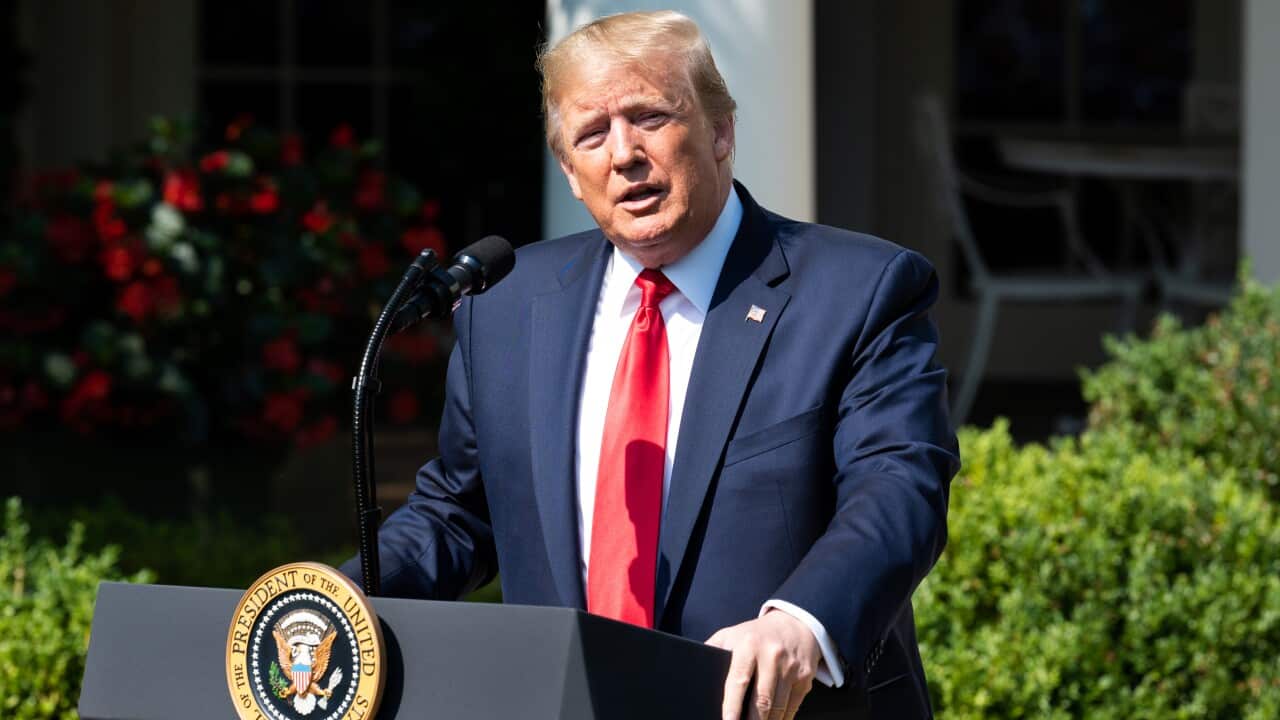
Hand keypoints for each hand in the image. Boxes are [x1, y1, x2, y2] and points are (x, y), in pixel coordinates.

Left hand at [706, 609, 820, 719]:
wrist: (795, 623)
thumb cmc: (756, 634)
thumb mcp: (731, 635)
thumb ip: (712, 651)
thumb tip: (694, 672)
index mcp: (749, 645)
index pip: (739, 680)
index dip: (732, 705)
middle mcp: (772, 656)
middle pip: (762, 701)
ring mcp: (791, 668)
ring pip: (778, 709)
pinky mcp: (805, 678)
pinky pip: (792, 708)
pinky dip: (781, 719)